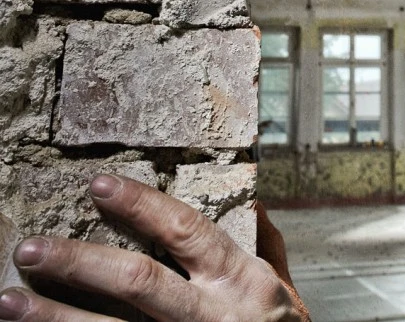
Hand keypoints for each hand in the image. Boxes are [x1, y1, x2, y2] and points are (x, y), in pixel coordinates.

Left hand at [0, 174, 310, 321]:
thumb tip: (251, 200)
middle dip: (81, 262)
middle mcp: (209, 314)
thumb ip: (267, 244)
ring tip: (9, 301)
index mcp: (241, 280)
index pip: (185, 231)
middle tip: (32, 248)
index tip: (98, 185)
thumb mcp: (286, 289)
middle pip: (137, 281)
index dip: (141, 206)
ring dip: (55, 319)